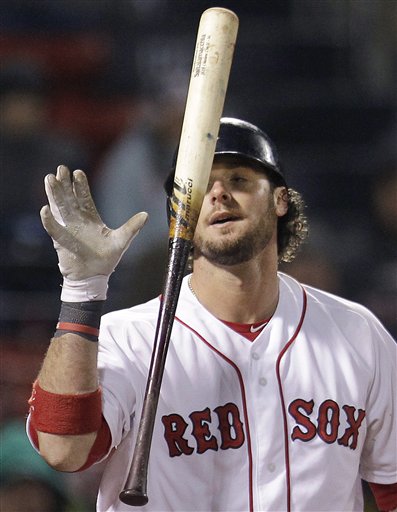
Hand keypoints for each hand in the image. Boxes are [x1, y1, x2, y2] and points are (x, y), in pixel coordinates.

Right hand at [40, 165, 147, 280]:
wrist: (94, 277)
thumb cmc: (106, 259)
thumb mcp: (121, 241)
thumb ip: (132, 227)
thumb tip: (146, 214)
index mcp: (91, 218)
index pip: (84, 198)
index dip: (80, 186)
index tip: (78, 172)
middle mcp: (77, 221)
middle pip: (69, 199)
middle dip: (65, 184)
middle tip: (61, 168)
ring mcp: (68, 229)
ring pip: (60, 208)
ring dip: (54, 195)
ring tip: (49, 179)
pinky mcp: (61, 241)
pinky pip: (54, 229)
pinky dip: (49, 220)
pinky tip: (45, 209)